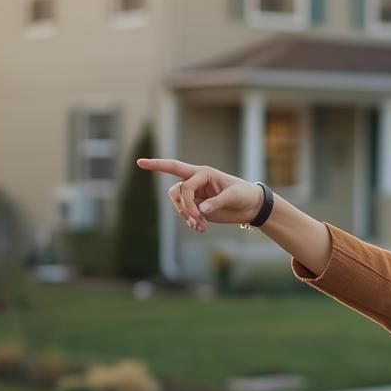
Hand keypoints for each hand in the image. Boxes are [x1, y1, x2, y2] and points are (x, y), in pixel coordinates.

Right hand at [137, 158, 263, 232]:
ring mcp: (195, 195)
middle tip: (198, 219)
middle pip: (177, 191)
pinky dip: (190, 221)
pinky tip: (200, 228)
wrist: (251, 207)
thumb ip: (217, 202)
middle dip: (184, 206)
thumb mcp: (234, 196)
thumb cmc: (245, 195)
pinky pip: (184, 213)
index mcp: (204, 172)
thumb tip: (201, 211)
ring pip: (178, 203)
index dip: (157, 165)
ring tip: (200, 226)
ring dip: (185, 215)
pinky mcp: (196, 207)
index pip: (177, 169)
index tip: (139, 163)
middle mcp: (196, 181)